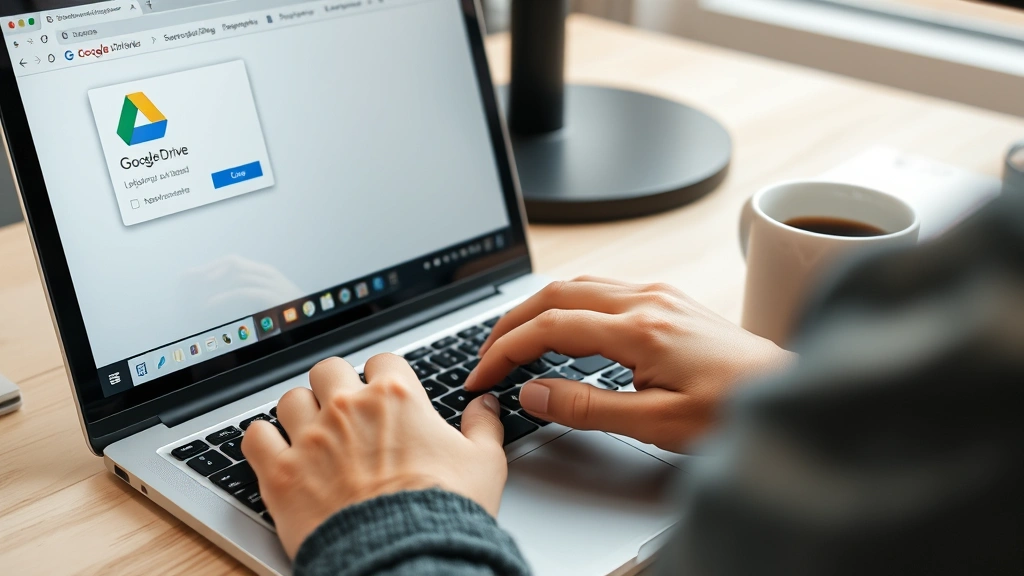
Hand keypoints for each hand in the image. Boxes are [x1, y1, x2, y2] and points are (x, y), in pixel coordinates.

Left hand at [242, 354, 506, 557]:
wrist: (405, 557)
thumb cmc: (445, 512)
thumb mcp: (484, 464)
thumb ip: (483, 426)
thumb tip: (484, 405)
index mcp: (396, 397)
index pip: (382, 361)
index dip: (384, 378)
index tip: (385, 395)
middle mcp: (348, 408)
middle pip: (328, 369)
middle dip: (336, 386)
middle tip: (344, 410)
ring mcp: (310, 438)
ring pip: (290, 399)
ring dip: (299, 412)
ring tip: (310, 433)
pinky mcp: (281, 472)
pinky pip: (254, 436)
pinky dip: (262, 440)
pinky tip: (275, 450)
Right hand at [464, 277, 794, 451]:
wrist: (791, 392)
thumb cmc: (735, 410)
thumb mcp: (657, 423)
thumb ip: (588, 407)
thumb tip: (533, 392)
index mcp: (640, 329)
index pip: (550, 326)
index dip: (506, 349)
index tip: (482, 374)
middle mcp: (647, 300)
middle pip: (556, 294)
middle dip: (511, 322)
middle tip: (486, 355)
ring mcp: (659, 295)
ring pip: (578, 285)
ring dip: (538, 308)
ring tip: (515, 339)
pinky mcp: (669, 300)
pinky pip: (603, 288)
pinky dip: (567, 303)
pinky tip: (564, 325)